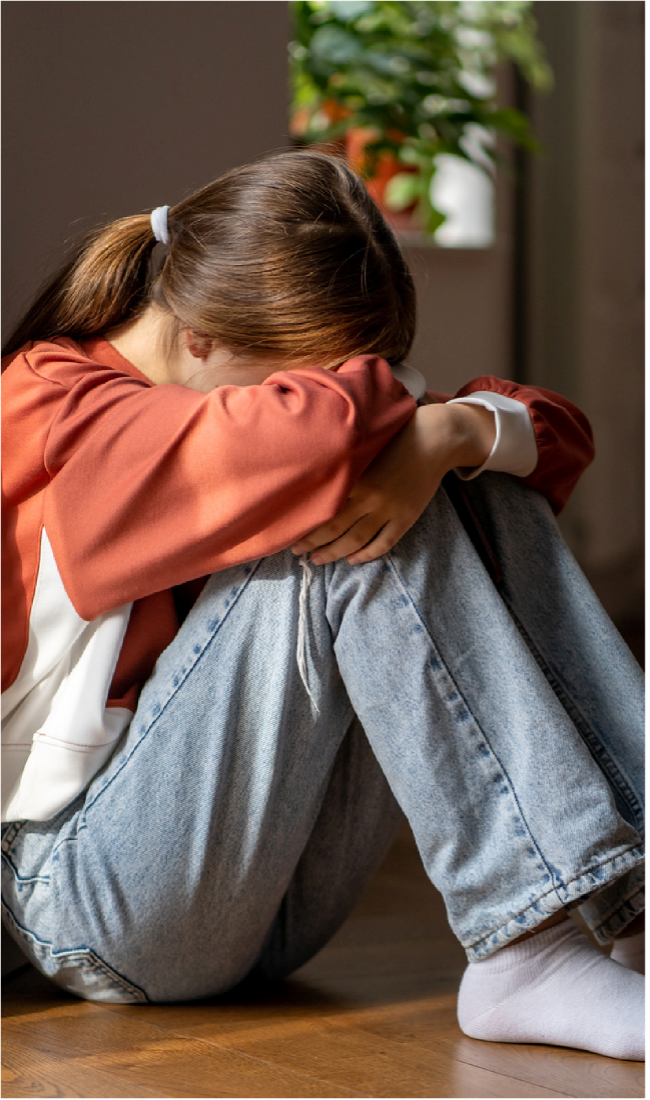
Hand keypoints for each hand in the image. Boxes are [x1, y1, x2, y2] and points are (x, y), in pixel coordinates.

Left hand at [291, 401, 495, 564]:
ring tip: (317, 560)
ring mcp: (390, 509)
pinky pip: (385, 542)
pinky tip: (353, 559)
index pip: (324, 507)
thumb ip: (343, 462)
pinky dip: (368, 554)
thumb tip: (315, 473)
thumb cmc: (396, 437)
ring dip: (335, 552)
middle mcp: (370, 496)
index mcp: (356, 476)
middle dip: (313, 542)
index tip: (288, 530)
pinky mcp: (407, 517)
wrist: (435, 439)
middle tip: (296, 551)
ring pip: (357, 539)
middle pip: (335, 527)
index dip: (305, 522)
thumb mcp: (365, 445)